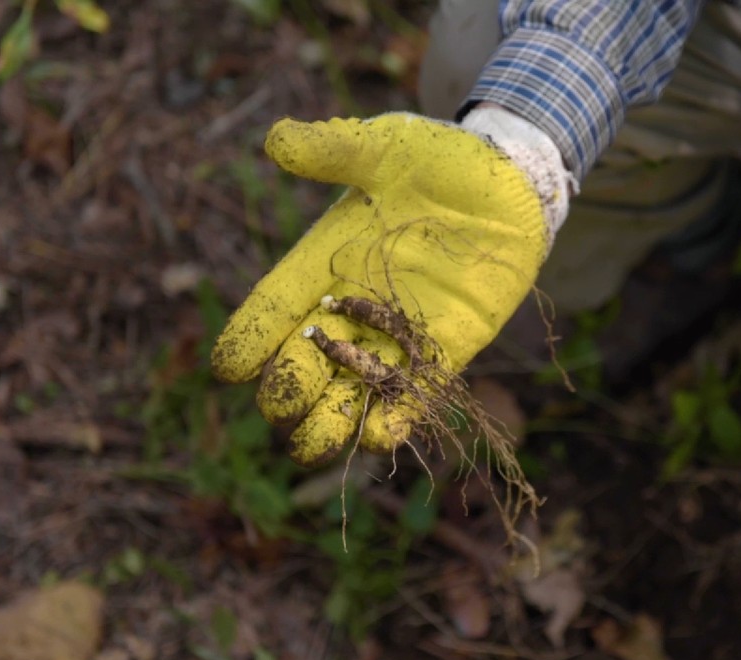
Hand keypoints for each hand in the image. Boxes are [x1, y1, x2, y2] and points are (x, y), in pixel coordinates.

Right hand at [211, 112, 561, 465]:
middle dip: (286, 390)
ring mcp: (396, 335)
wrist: (509, 184)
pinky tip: (379, 436)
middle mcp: (351, 309)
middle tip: (285, 400)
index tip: (231, 368)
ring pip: (348, 395)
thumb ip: (335, 149)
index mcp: (321, 263)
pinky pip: (412, 398)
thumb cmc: (440, 161)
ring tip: (315, 441)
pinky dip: (394, 422)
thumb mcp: (384, 147)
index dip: (248, 339)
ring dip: (328, 423)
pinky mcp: (444, 351)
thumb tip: (277, 139)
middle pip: (300, 366)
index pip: (272, 309)